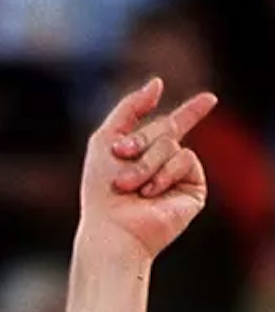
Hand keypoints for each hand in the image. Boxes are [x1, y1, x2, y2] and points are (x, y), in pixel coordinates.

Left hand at [79, 77, 213, 259]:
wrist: (112, 229)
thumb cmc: (101, 192)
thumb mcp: (105, 140)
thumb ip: (129, 108)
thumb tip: (159, 82)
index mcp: (146, 155)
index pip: (172, 127)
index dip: (191, 112)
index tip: (209, 99)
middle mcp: (166, 165)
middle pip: (164, 129)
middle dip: (140, 142)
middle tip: (120, 163)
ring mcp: (181, 177)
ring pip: (172, 144)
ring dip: (146, 163)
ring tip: (131, 186)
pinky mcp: (194, 189)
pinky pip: (185, 158)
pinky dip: (164, 173)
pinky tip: (150, 193)